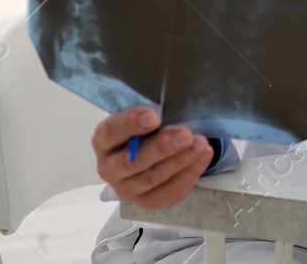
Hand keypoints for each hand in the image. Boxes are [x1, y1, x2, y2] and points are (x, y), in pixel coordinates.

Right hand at [93, 107, 212, 210]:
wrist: (152, 150)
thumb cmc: (147, 130)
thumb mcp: (145, 116)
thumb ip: (152, 113)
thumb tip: (175, 104)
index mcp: (105, 140)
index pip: (111, 132)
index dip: (130, 124)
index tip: (153, 117)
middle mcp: (110, 167)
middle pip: (132, 161)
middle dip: (162, 147)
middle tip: (185, 135)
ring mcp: (125, 187)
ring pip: (152, 177)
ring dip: (180, 160)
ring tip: (200, 145)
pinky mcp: (144, 201)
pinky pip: (166, 193)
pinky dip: (187, 176)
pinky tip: (201, 159)